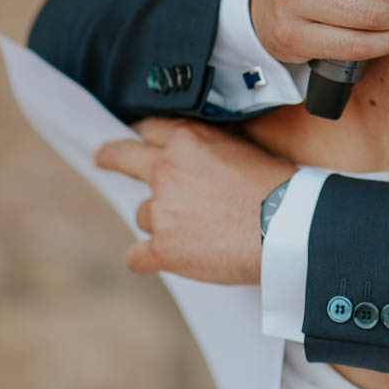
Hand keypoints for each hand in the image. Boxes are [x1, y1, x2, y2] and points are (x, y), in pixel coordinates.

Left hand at [93, 120, 294, 283]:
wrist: (287, 227)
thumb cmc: (277, 187)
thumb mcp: (242, 149)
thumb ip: (211, 151)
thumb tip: (201, 162)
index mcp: (189, 140)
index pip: (151, 129)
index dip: (143, 134)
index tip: (136, 137)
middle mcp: (167, 170)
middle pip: (123, 156)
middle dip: (110, 156)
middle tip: (101, 158)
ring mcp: (162, 210)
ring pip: (143, 214)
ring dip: (160, 221)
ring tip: (194, 231)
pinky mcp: (163, 249)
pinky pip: (137, 256)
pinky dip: (147, 259)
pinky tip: (159, 260)